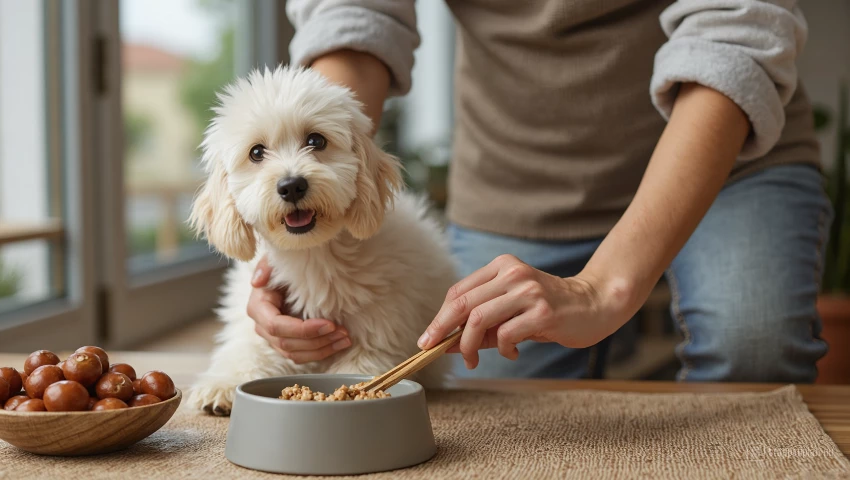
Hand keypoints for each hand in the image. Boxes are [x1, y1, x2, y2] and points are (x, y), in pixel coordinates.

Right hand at [247, 256, 350, 362]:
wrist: (285, 276)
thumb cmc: (282, 267)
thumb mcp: (274, 261)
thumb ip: (266, 266)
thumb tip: (257, 282)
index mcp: (257, 308)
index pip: (277, 326)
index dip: (303, 329)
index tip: (329, 324)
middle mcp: (262, 327)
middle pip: (288, 344)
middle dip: (318, 340)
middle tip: (343, 331)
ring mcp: (273, 339)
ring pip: (296, 354)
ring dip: (323, 349)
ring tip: (345, 338)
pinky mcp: (285, 344)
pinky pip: (302, 355)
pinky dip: (322, 352)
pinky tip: (339, 343)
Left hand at [418, 254, 630, 368]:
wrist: (595, 304)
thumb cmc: (549, 310)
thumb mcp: (511, 312)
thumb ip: (480, 325)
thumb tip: (445, 343)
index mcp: (502, 266)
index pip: (458, 291)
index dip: (439, 317)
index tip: (429, 339)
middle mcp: (512, 274)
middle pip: (462, 304)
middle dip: (442, 330)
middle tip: (434, 350)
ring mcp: (528, 291)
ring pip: (478, 319)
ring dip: (469, 346)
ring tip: (473, 359)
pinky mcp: (542, 312)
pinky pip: (506, 335)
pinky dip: (502, 350)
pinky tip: (512, 353)